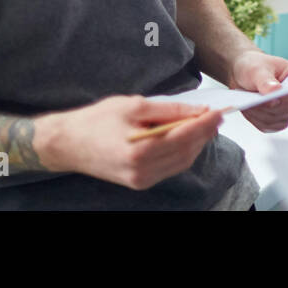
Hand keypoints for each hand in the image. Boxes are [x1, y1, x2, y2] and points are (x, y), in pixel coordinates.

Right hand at [33, 95, 223, 190]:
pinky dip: (183, 153)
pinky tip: (189, 138)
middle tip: (218, 115)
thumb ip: (168, 109)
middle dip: (204, 133)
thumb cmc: (96, 120)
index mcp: (139, 151)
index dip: (204, 124)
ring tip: (208, 124)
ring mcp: (141, 181)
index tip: (219, 110)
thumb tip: (197, 109)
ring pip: (181, 163)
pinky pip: (170, 168)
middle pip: (186, 152)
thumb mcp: (133, 105)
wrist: (67, 144)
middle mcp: (142, 171)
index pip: (183, 137)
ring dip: (197, 144)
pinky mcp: (139, 182)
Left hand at [230, 49, 287, 132]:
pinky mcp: (275, 118)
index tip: (272, 99)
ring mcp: (286, 107)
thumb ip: (266, 80)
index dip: (287, 98)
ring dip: (262, 115)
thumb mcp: (257, 70)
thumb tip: (276, 90)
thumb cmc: (252, 66)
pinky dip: (258, 121)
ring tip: (248, 105)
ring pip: (280, 121)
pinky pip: (271, 127)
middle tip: (253, 101)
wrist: (241, 73)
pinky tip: (250, 112)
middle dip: (270, 108)